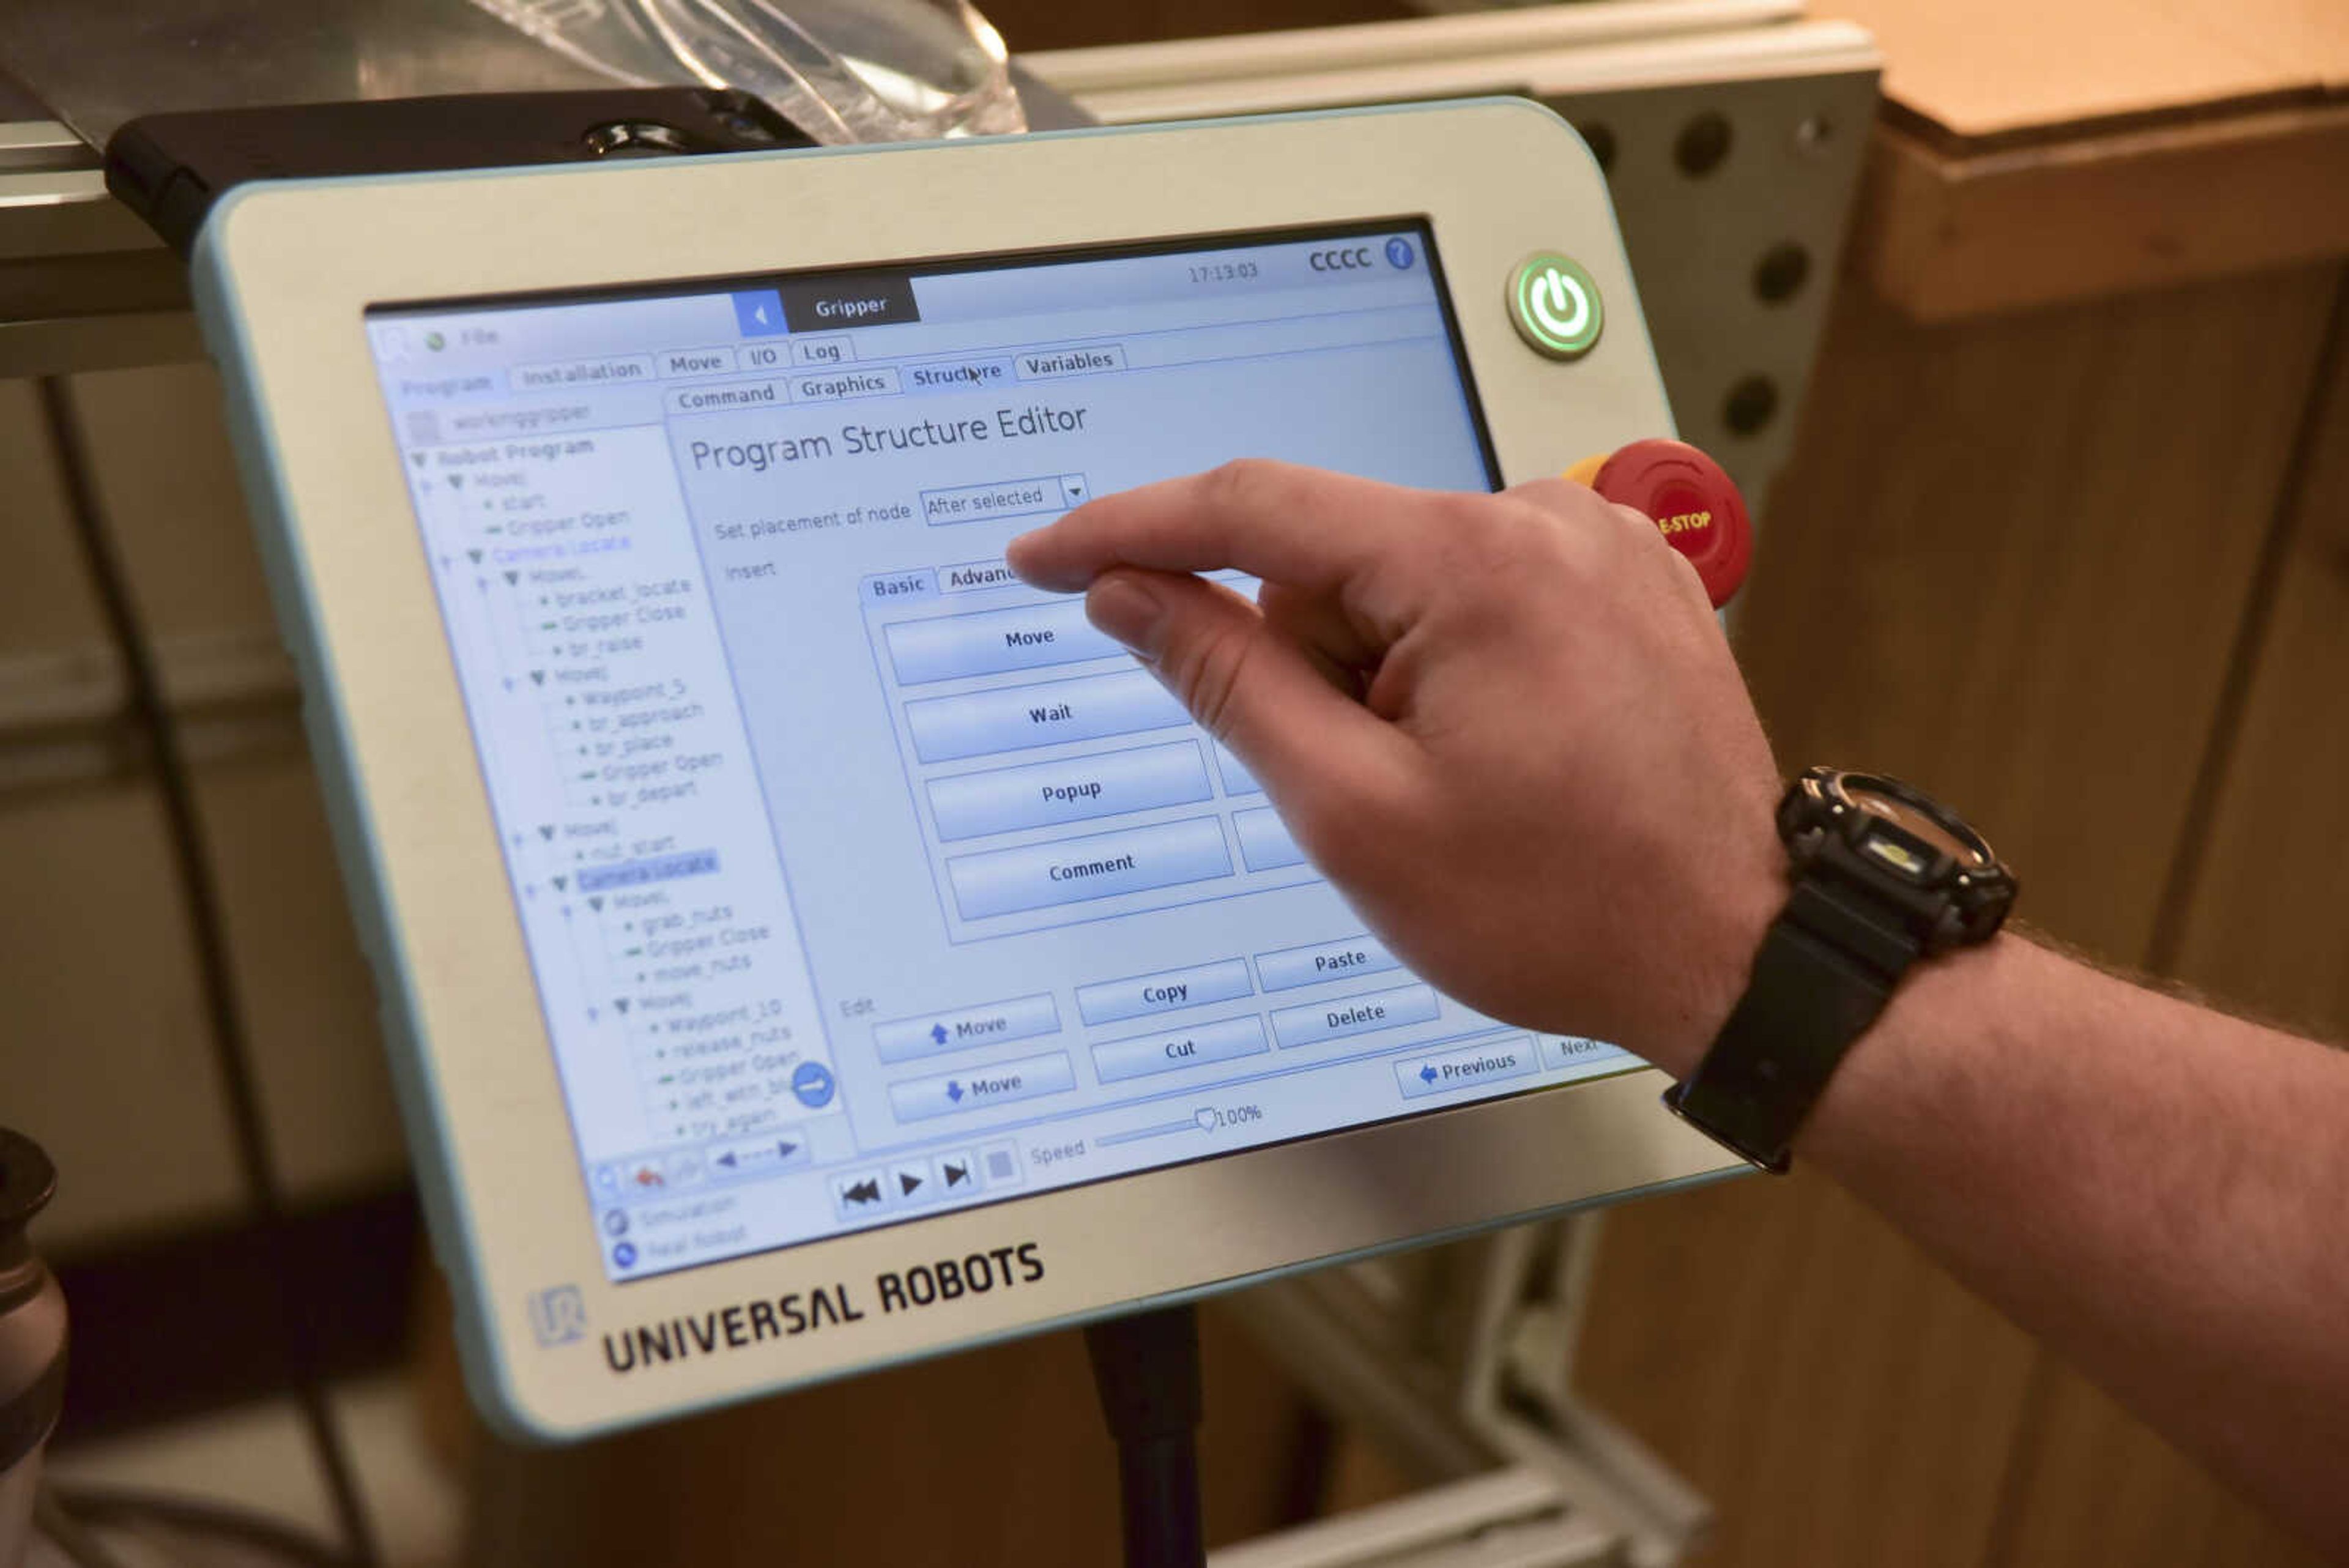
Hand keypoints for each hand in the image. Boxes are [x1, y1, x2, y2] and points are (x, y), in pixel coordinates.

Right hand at [1006, 460, 1786, 1075]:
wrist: (1736, 952)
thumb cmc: (1565, 907)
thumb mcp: (1355, 811)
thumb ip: (1227, 682)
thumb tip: (1132, 593)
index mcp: (1474, 560)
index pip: (1251, 507)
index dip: (1128, 530)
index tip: (1048, 556)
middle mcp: (1546, 517)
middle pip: (1335, 561)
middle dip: (1318, 670)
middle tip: (1382, 785)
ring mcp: (1598, 541)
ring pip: (1403, 582)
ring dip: (1388, 678)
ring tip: (1466, 783)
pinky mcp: (1626, 576)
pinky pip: (1478, 592)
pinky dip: (1452, 666)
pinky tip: (1505, 753)